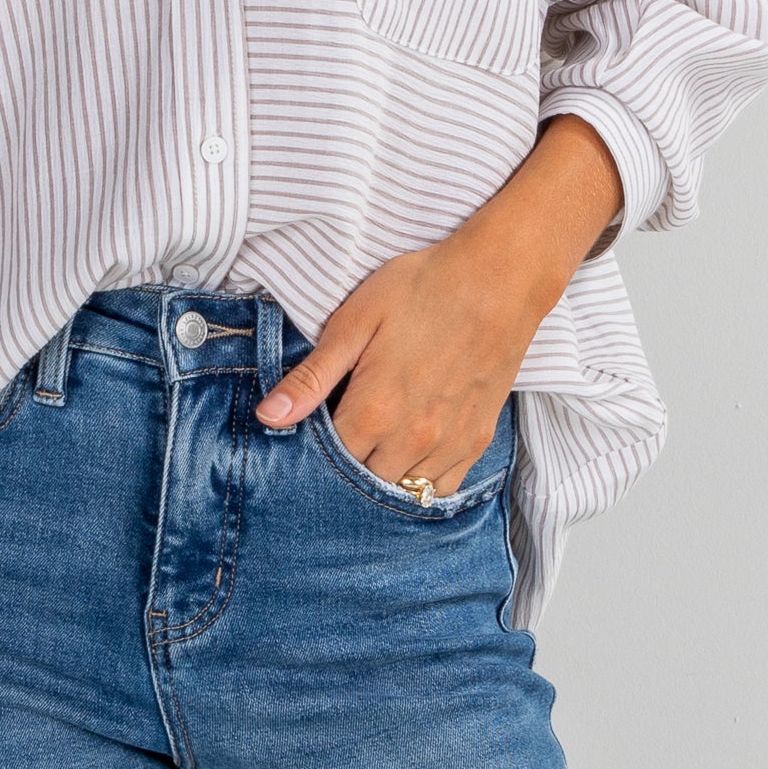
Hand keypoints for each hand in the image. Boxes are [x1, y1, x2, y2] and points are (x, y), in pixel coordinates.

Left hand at [254, 117, 620, 485]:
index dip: (317, 447)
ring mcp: (449, 444)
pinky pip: (441, 488)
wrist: (499, 279)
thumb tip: (267, 417)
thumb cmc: (422, 289)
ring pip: (402, 489)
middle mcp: (412, 439)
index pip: (329, 461)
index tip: (318, 424)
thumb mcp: (355, 322)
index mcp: (374, 411)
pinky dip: (422, 480)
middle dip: (348, 464)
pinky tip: (412, 453)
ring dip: (384, 473)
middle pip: (363, 481)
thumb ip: (311, 378)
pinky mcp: (478, 440)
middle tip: (348, 428)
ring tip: (378, 441)